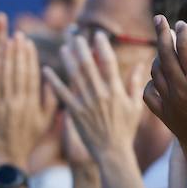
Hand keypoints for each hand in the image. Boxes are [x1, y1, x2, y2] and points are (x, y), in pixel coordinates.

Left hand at [0, 32, 57, 164]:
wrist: (8, 157)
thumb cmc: (29, 138)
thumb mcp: (45, 121)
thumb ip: (50, 100)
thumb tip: (51, 80)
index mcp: (31, 105)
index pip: (31, 75)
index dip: (30, 58)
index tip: (30, 43)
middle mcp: (16, 102)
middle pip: (17, 72)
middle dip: (17, 52)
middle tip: (18, 35)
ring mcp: (1, 104)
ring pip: (3, 76)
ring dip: (5, 57)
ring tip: (6, 40)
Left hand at [44, 31, 147, 165]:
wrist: (113, 152)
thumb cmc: (126, 130)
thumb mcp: (136, 106)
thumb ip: (135, 84)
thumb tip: (141, 64)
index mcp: (116, 91)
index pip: (108, 62)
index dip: (102, 46)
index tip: (97, 34)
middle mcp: (100, 95)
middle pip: (89, 65)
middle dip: (82, 48)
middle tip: (76, 35)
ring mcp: (86, 104)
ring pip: (75, 76)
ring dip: (68, 60)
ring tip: (64, 47)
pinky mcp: (75, 113)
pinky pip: (62, 94)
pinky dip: (53, 81)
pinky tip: (45, 69)